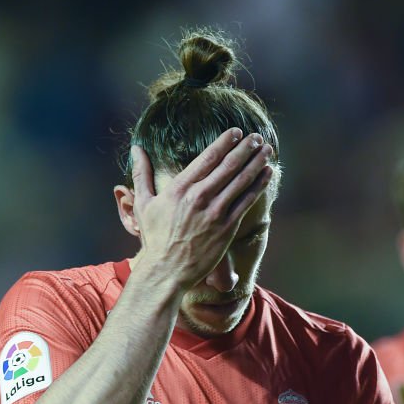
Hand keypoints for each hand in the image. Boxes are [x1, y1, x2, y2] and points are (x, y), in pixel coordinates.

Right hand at [129, 129, 273, 290]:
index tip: (236, 132)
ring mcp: (215, 213)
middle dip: (245, 148)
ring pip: (240, 181)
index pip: (207, 158)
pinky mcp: (227, 229)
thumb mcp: (143, 204)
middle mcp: (199, 197)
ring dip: (256, 163)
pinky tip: (267, 174)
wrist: (167, 271)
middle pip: (228, 166)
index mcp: (180, 188)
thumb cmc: (155, 238)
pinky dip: (258, 186)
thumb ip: (141, 174)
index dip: (225, 142)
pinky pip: (246, 202)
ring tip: (267, 150)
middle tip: (256, 137)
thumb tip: (136, 149)